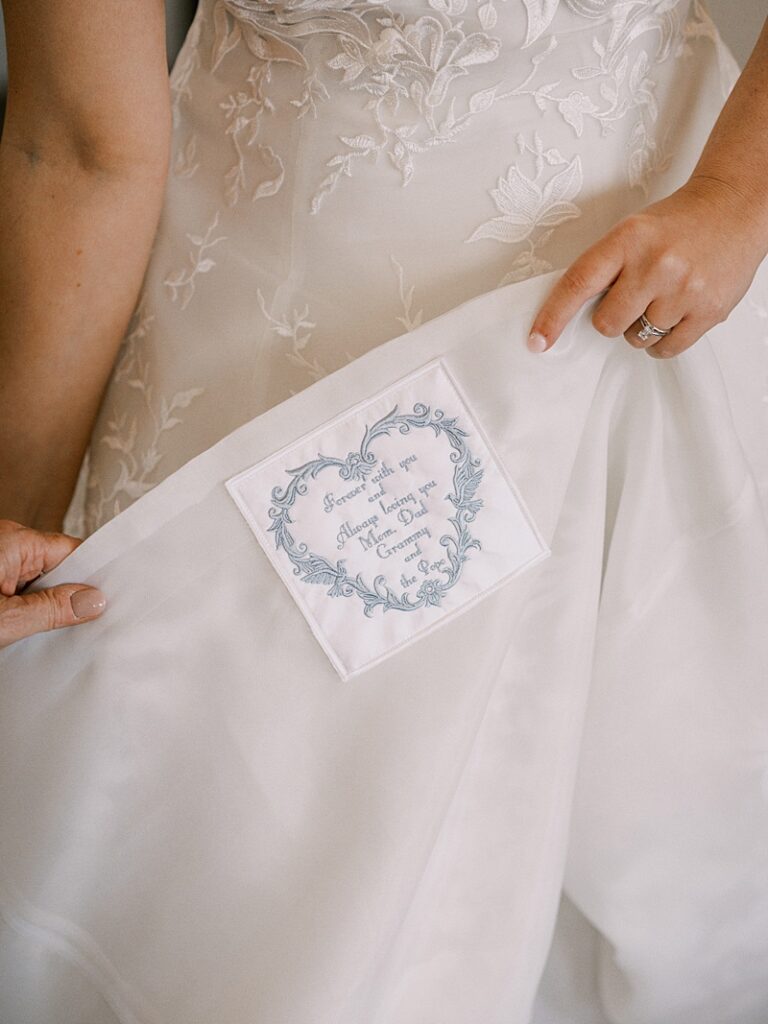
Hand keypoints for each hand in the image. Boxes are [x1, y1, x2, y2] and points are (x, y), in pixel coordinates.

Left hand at [0, 519, 106, 649]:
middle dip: (69, 596)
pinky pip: (18, 589)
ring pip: (37, 581)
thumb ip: (51, 609)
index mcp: (14, 541)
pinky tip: (32, 629)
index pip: (72, 551)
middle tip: (89, 624)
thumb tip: (92, 600)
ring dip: (45, 605)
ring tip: (58, 632)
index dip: (93, 575)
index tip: (111, 598)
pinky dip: (26, 607)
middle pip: (56, 567)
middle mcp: (5, 544)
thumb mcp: (5, 619)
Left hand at [527, 175, 767, 357]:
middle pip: (607, 324)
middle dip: (614, 317)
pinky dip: (664, 339)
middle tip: (634, 295)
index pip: (578, 284)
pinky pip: (666, 349)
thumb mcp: (632, 233)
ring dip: (642, 327)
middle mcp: (655, 264)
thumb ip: (604, 269)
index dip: (553, 317)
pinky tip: (675, 313)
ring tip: (661, 297)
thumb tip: (570, 312)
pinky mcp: (708, 311)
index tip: (538, 341)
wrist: (734, 208)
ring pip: (636, 339)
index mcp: (628, 240)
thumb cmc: (678, 224)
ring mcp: (683, 290)